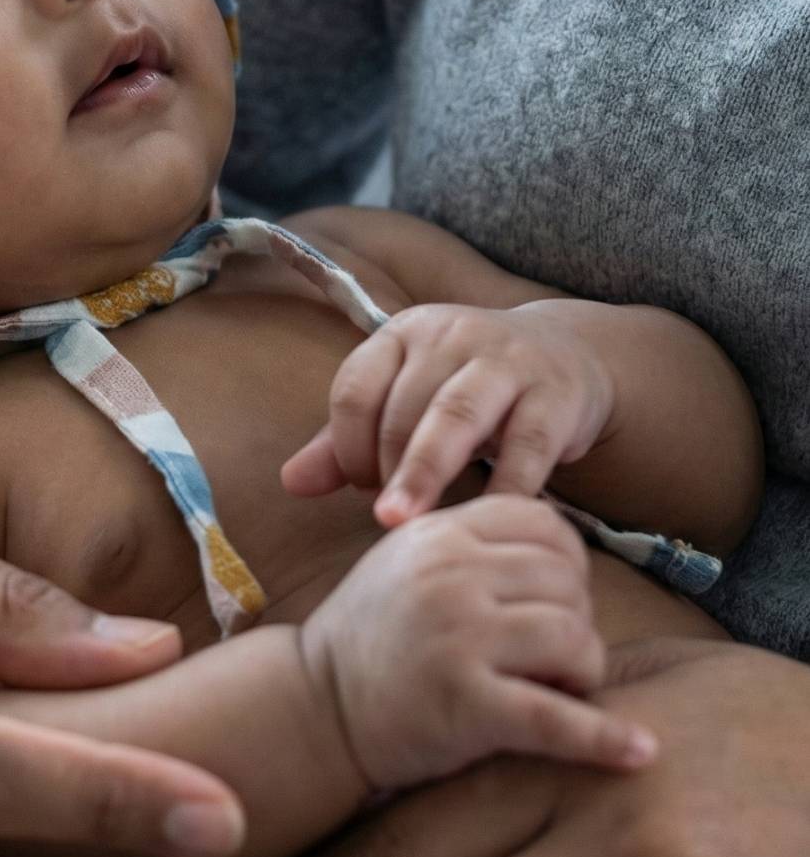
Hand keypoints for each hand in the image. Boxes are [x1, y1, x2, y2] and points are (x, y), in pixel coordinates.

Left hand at [283, 301, 615, 523]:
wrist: (566, 356)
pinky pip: (528, 444)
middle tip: (385, 517)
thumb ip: (346, 443)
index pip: (356, 386)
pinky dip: (506, 485)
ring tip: (404, 524)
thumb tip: (291, 483)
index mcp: (403, 333)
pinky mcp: (556, 393)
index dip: (347, 444)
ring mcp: (507, 361)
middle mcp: (452, 335)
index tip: (361, 486)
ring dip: (425, 472)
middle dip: (385, 466)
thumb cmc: (466, 389)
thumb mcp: (404, 401)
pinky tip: (486, 519)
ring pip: (456, 415)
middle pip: (404, 405)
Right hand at [302, 497, 653, 790]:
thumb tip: (566, 546)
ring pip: (574, 640)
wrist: (313, 710)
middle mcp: (449, 576)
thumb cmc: (374, 638)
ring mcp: (458, 639)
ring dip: (580, 674)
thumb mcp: (409, 563)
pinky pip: (558, 720)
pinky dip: (605, 742)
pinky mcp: (466, 706)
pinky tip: (640, 754)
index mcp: (439, 534)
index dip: (567, 564)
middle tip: (549, 658)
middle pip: (567, 582)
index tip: (554, 600)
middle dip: (574, 623)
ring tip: (553, 691)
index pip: (545, 525)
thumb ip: (472, 544)